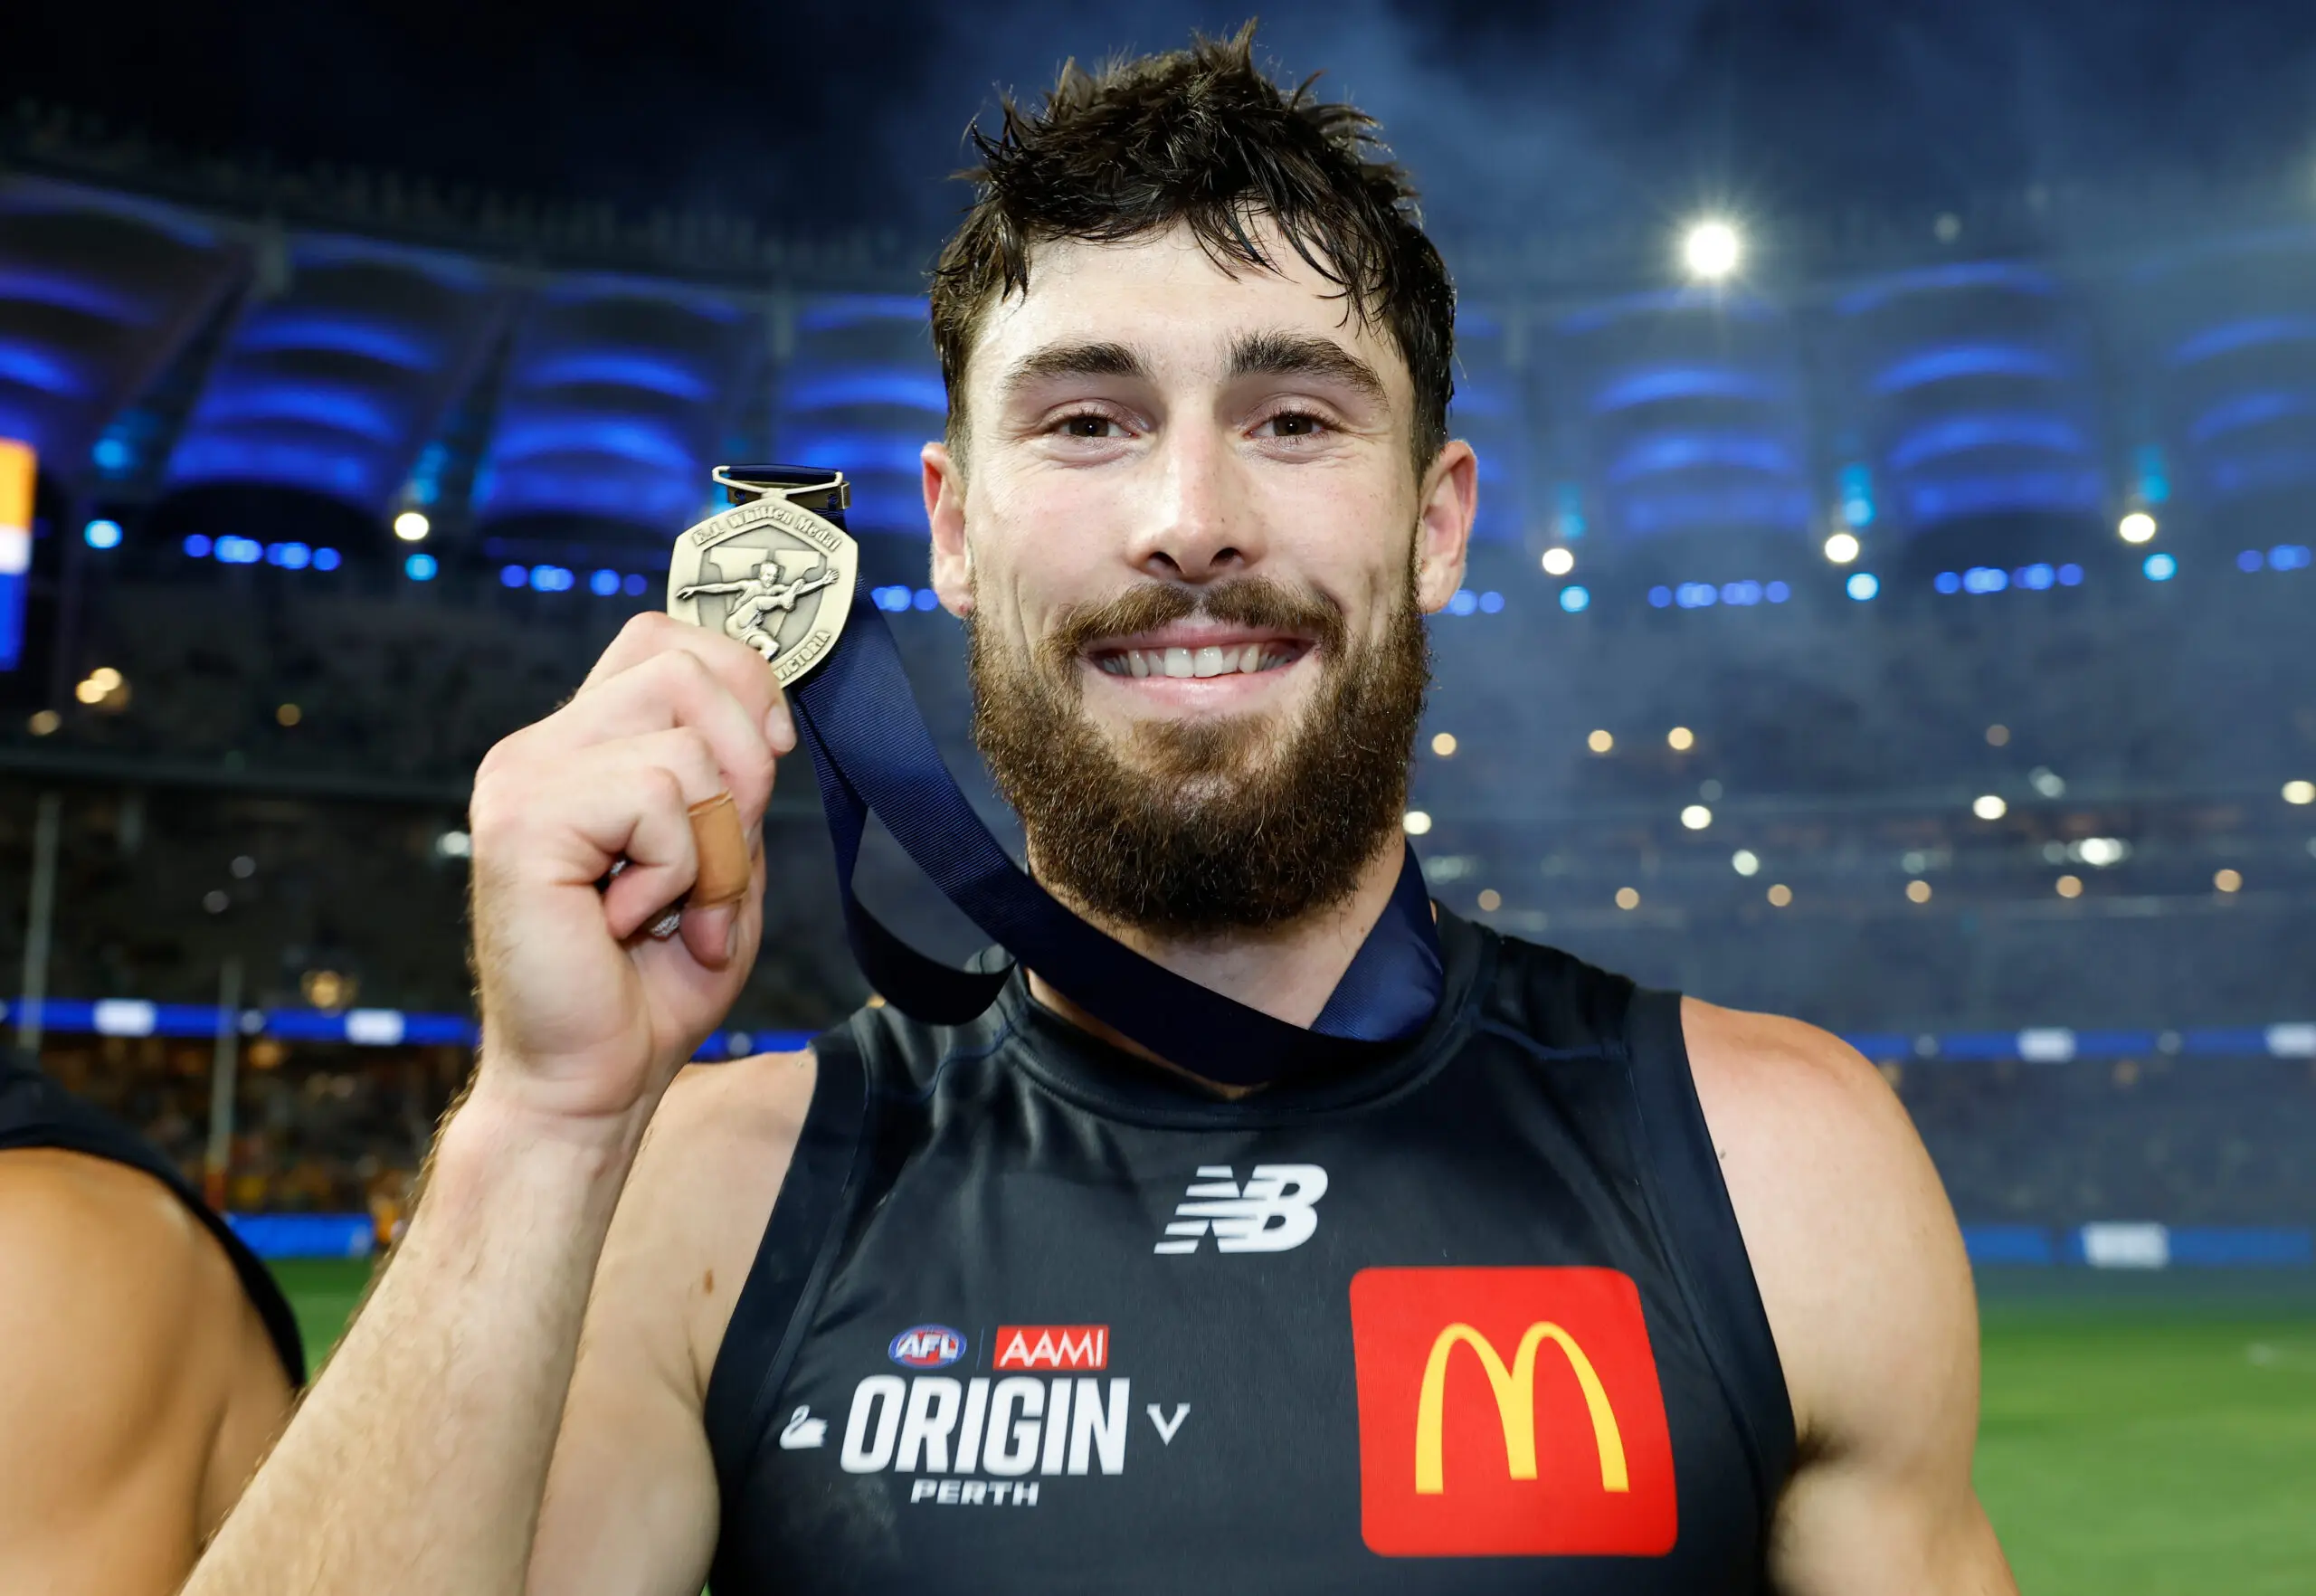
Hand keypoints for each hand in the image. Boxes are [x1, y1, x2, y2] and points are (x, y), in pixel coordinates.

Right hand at [465, 612, 795, 1128]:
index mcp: (582, 745)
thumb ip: (734, 779)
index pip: (666, 640)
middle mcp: (540, 746)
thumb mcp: (722, 857)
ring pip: (686, 741)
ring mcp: (523, 778)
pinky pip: (658, 797)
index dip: (740, 685)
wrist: (593, 1081)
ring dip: (717, 842)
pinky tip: (634, 921)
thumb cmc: (655, 982)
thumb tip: (770, 715)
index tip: (769, 761)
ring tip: (678, 908)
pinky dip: (680, 870)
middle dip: (747, 770)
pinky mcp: (521, 823)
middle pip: (687, 669)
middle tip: (721, 863)